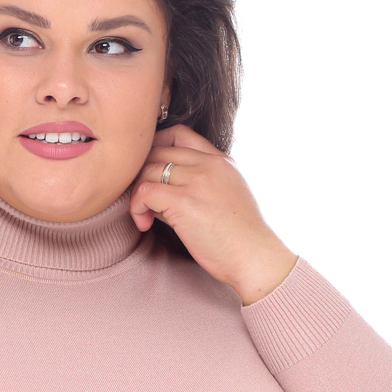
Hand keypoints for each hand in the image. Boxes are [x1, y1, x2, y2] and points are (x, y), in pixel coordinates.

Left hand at [129, 124, 298, 304]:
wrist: (255, 257)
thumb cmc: (241, 238)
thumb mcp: (226, 199)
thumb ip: (198, 188)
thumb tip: (160, 194)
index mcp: (220, 161)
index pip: (179, 134)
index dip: (157, 147)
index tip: (151, 171)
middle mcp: (208, 165)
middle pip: (157, 151)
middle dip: (142, 173)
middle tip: (144, 199)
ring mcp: (196, 180)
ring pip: (147, 170)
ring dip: (138, 193)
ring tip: (145, 217)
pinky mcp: (183, 201)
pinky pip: (144, 192)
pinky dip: (136, 207)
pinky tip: (144, 224)